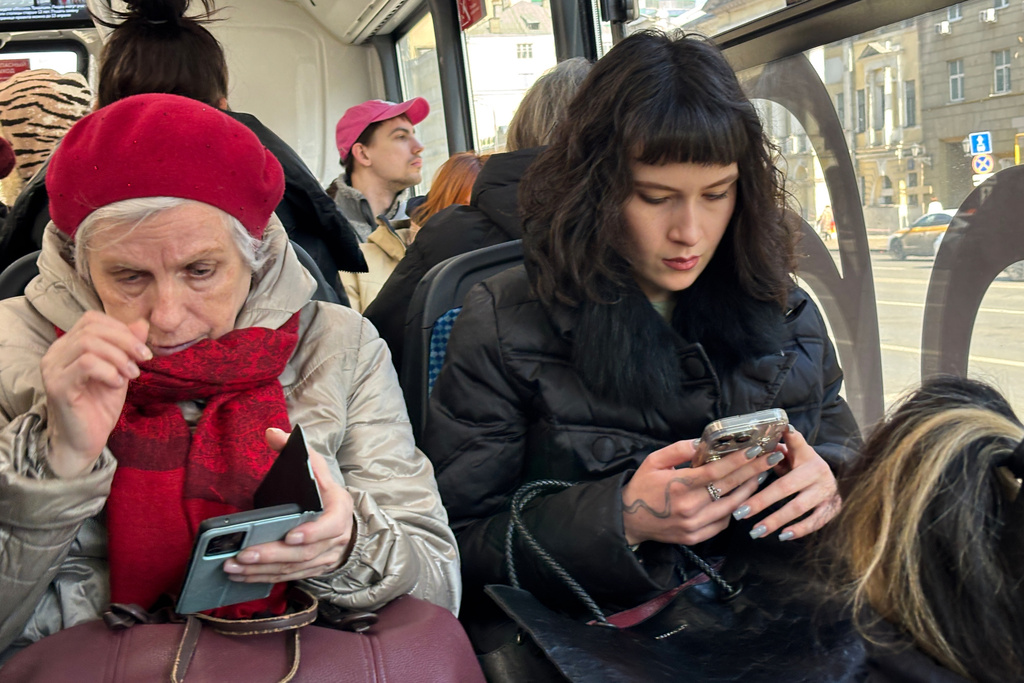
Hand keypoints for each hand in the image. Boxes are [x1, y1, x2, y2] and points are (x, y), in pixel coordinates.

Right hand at [40, 311, 150, 477]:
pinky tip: (117, 385)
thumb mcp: (120, 371)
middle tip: (143, 360)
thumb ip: (127, 347)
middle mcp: (56, 354)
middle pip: (91, 328)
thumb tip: (141, 323)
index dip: (120, 329)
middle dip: (125, 341)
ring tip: (132, 375)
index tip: (141, 350)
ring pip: (88, 344)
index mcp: (68, 346)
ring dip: (119, 357)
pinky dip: (109, 371)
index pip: (92, 319)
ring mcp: (54, 369)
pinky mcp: (58, 386)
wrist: (83, 442)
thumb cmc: (99, 407)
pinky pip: (86, 364)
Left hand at [224, 427, 356, 582]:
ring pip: (293, 568)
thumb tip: (272, 433)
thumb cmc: (326, 493)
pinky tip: (241, 576)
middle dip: (272, 554)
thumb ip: (298, 451)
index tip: (290, 535)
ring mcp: (323, 557)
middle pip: (304, 552)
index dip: (312, 533)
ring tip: (232, 566)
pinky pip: (287, 577)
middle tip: (243, 554)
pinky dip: (263, 578)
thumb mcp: (318, 469)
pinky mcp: (310, 570)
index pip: (330, 526)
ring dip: (262, 570)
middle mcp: (335, 539)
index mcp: (339, 511)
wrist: (343, 520)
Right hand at [621, 439, 778, 545]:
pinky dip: (734, 509)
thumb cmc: (642, 486)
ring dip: (749, 491)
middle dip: (754, 472)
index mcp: (679, 485)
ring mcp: (694, 524)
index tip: (756, 451)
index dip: (739, 461)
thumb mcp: (654, 461)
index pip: (717, 472)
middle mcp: (690, 507)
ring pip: (732, 507)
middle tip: (771, 460)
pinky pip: (723, 523)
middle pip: (730, 488)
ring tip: (760, 476)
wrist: (628, 519)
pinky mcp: (696, 537)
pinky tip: (740, 497)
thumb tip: (702, 442)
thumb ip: (678, 449)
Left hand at [730, 427, 839, 541]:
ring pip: (798, 507)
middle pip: (786, 486)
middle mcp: (817, 472)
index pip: (796, 443)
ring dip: (776, 520)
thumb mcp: (795, 454)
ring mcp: (825, 491)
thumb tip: (757, 446)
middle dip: (761, 501)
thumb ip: (778, 450)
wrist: (839, 481)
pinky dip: (799, 530)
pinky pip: (815, 522)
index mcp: (806, 455)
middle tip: (740, 513)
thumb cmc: (805, 467)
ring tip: (756, 531)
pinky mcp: (831, 508)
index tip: (781, 430)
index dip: (790, 438)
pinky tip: (782, 536)